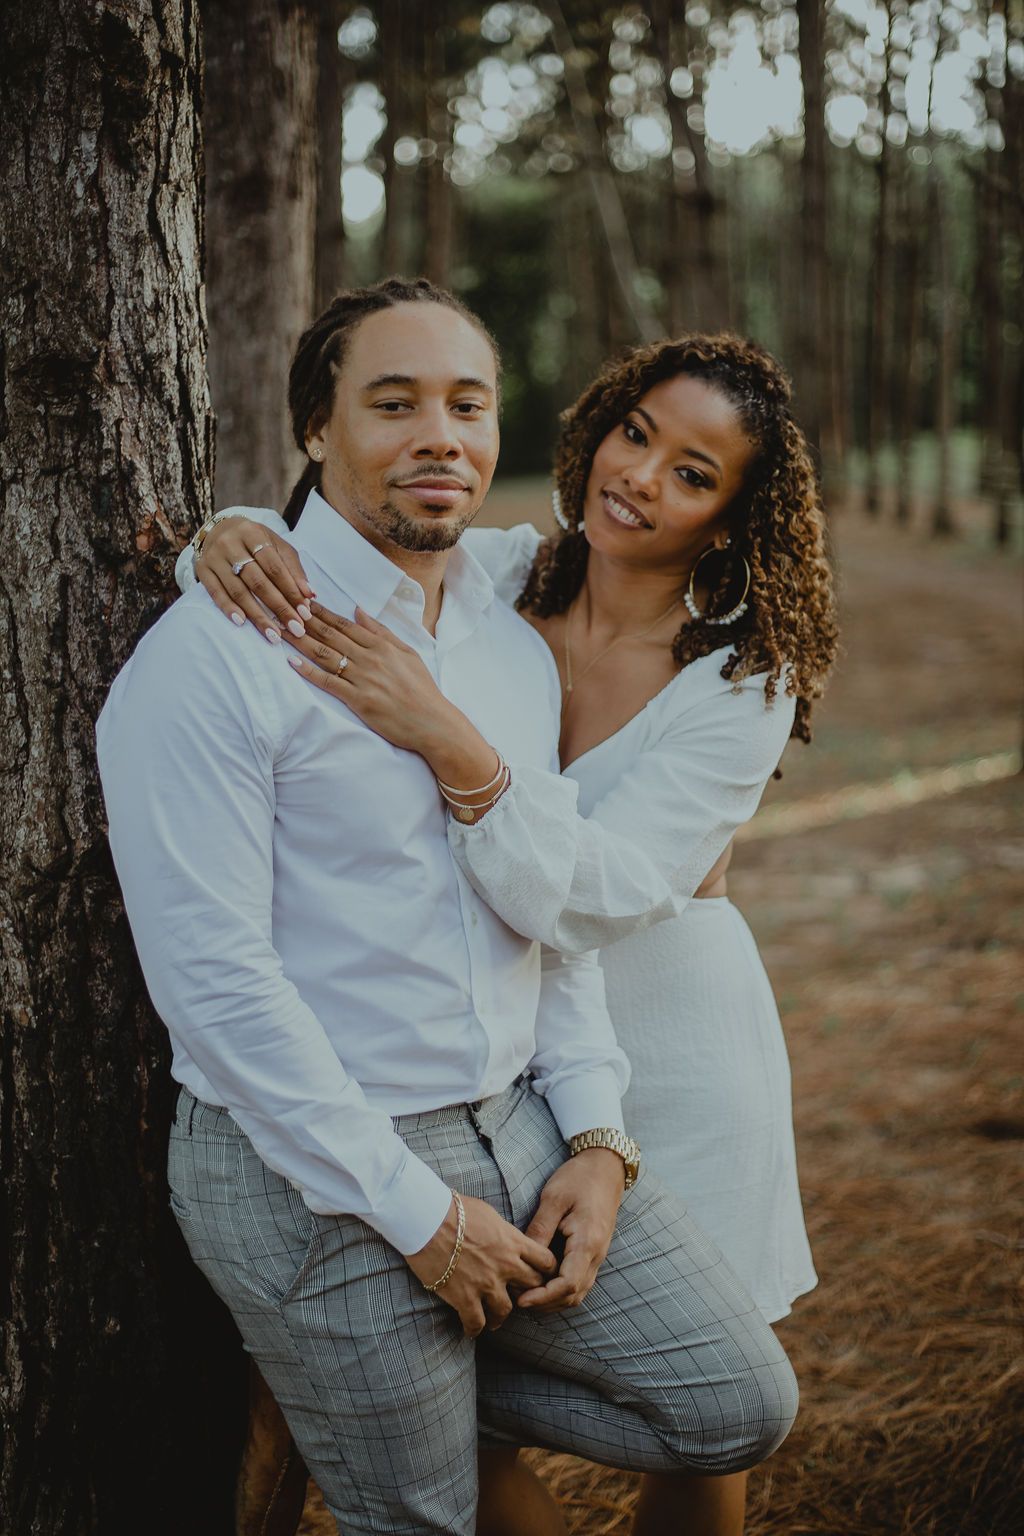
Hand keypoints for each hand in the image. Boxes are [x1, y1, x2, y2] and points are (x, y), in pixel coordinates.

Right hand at [193, 517, 315, 639]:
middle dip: (278, 607)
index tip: (304, 613)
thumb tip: (309, 595)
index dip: (291, 591)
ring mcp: (213, 557)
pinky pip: (215, 592)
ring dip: (257, 615)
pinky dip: (228, 608)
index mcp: (253, 533)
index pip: (275, 566)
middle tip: (295, 629)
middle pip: (257, 580)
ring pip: (237, 590)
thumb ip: (293, 569)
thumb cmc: (255, 542)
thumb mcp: (277, 546)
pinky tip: (242, 622)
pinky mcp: (202, 569)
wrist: (219, 530)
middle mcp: (230, 543)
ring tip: (273, 635)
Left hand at [285, 603, 465, 755]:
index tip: (302, 602)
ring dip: (300, 642)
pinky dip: (308, 671)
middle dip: (303, 622)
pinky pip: (328, 682)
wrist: (433, 722)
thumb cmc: (422, 689)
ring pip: (325, 655)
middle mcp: (370, 658)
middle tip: (281, 610)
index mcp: (382, 645)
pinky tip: (292, 662)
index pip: (344, 625)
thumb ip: (381, 632)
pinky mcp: (358, 700)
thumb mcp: (407, 653)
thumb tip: (358, 610)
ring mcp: (363, 679)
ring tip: (280, 631)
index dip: (321, 613)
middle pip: (330, 636)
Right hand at [405, 1193, 558, 1337]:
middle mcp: (506, 1265)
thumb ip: (503, 1231)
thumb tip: (504, 1236)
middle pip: (531, 1288)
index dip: (546, 1271)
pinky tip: (471, 1330)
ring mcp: (486, 1283)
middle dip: (527, 1293)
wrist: (428, 1219)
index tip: (540, 1275)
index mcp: (513, 1241)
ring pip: (505, 1311)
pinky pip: (476, 1322)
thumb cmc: (454, 1209)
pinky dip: (475, 1329)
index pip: (546, 1261)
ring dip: (500, 1316)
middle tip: (518, 1298)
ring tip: (494, 1320)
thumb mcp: (489, 1214)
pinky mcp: (465, 1297)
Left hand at [515, 1150, 624, 1313]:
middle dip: (546, 1304)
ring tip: (526, 1295)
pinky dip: (561, 1289)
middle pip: (573, 1295)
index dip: (543, 1297)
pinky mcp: (593, 1252)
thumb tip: (524, 1259)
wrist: (605, 1167)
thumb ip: (540, 1230)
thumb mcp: (553, 1198)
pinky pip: (579, 1281)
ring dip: (554, 1300)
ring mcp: (597, 1255)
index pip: (567, 1284)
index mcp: (587, 1242)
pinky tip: (541, 1283)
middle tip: (517, 1300)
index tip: (521, 1300)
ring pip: (578, 1292)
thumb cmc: (579, 1178)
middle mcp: (596, 1254)